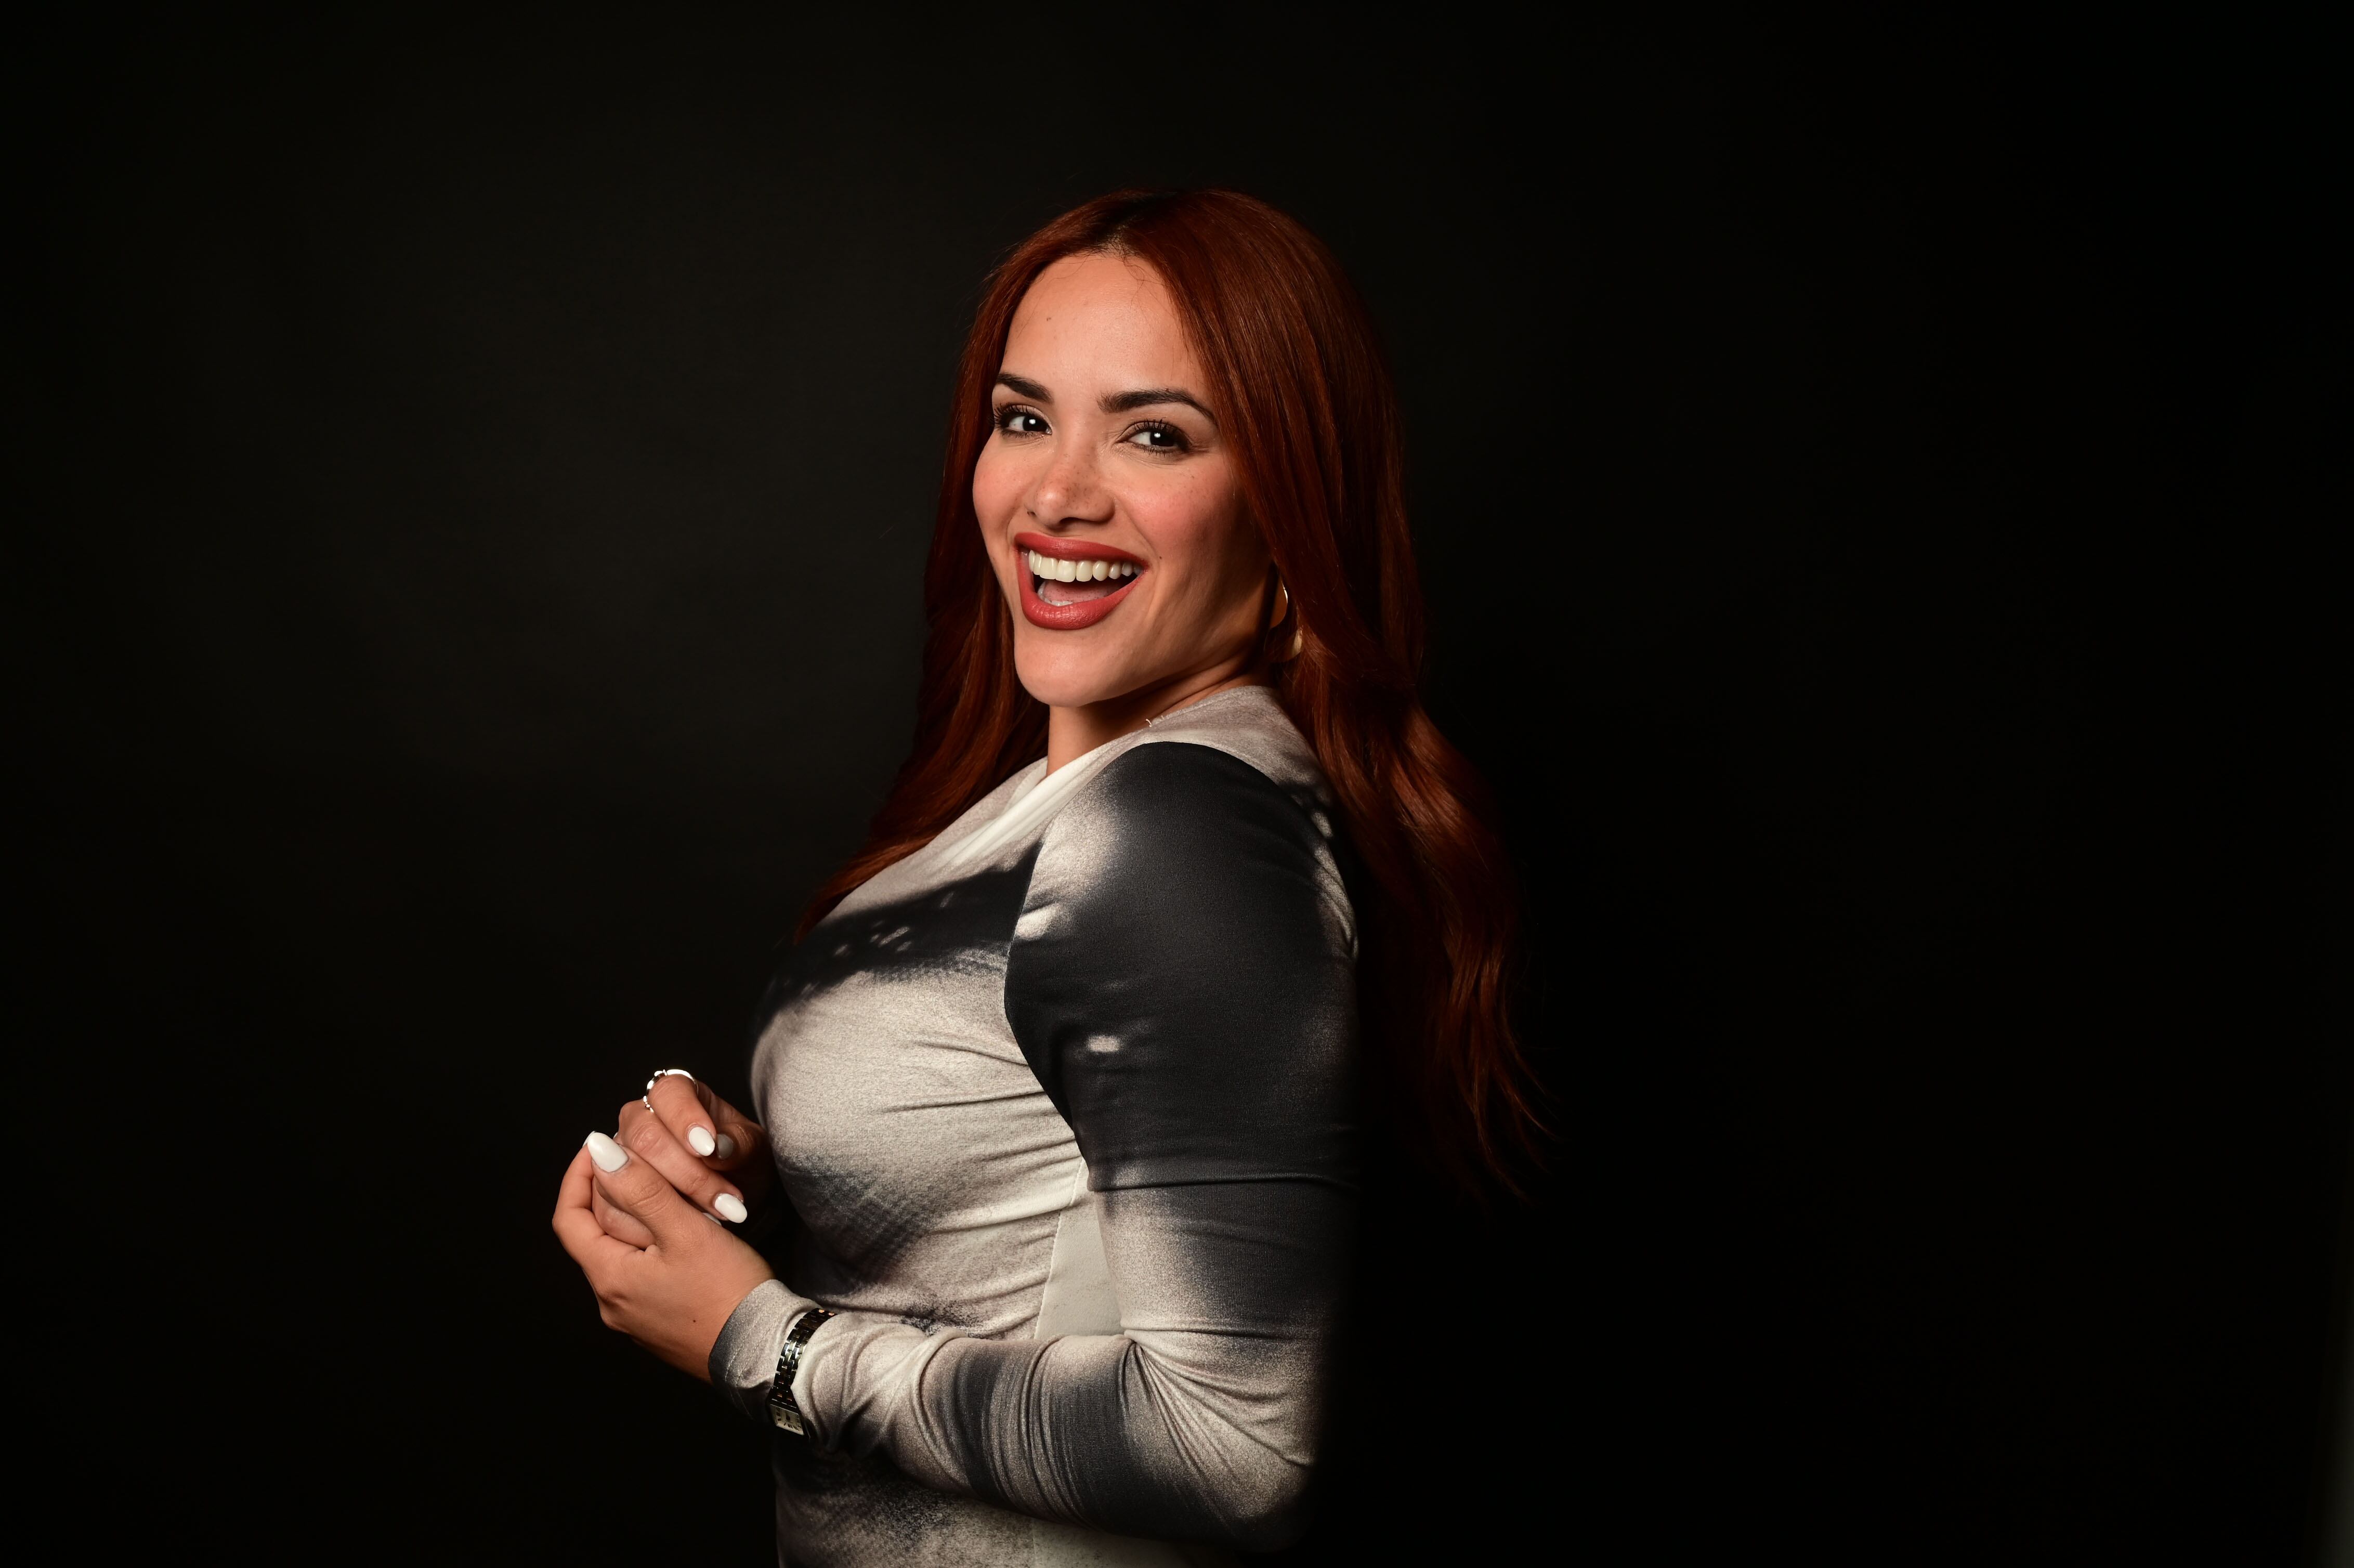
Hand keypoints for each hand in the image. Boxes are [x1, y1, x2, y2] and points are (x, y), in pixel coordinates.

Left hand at [552, 1132, 775, 1379]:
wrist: (764, 1352)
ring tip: (670, 1195)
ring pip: (622, 1257)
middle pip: (594, 1238)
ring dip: (636, 1223)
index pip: (569, 1219)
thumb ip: (642, 1188)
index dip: (577, 1177)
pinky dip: (653, 1249)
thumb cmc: (728, 1291)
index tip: (599, 1148)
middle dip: (612, 1196)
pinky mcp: (659, 1326)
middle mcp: (613, 1304)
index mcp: (610, 1278)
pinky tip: (685, 1238)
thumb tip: (599, 1151)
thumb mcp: (686, 1230)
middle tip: (640, 1163)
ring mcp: (635, 1319)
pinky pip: (643, 1278)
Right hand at [591, 1073, 772, 1246]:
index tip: (708, 1148)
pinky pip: (610, 1211)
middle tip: (723, 1200)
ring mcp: (619, 1155)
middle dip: (686, 1174)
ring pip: (622, 1175)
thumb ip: (738, 1145)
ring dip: (668, 1206)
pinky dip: (647, 1228)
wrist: (732, 1195)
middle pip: (643, 1137)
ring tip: (711, 1220)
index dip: (685, 1120)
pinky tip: (681, 1234)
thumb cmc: (740, 1163)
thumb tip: (719, 1147)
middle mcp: (641, 1118)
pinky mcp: (609, 1191)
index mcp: (677, 1095)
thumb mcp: (752, 1151)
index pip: (669, 1094)